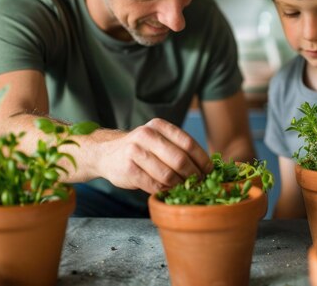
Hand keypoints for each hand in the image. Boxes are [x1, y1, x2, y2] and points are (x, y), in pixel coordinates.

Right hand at [95, 118, 211, 192]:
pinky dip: (165, 190)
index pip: (188, 143)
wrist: (106, 154)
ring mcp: (135, 152)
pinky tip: (167, 190)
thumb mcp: (158, 140)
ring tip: (183, 188)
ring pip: (168, 175)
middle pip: (180, 160)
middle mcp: (146, 135)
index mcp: (159, 126)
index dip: (202, 160)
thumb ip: (178, 148)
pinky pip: (154, 185)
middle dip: (193, 175)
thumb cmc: (141, 150)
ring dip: (179, 185)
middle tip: (199, 183)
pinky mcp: (128, 169)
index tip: (210, 171)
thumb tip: (208, 167)